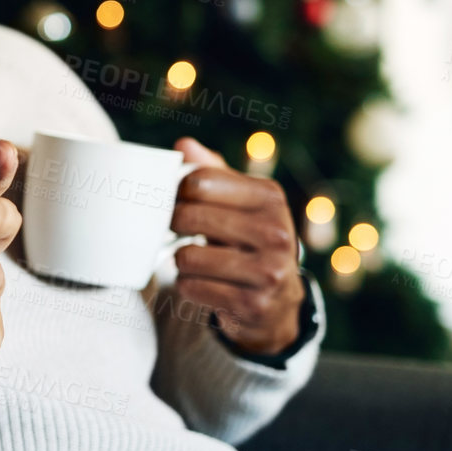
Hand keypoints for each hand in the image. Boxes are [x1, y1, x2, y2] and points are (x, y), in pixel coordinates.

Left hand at [166, 137, 304, 354]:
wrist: (278, 301)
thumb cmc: (247, 240)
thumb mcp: (238, 202)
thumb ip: (211, 172)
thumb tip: (183, 145)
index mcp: (270, 197)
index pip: (197, 181)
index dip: (177, 192)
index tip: (179, 202)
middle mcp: (277, 232)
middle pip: (188, 216)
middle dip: (173, 226)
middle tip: (179, 232)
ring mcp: (269, 271)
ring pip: (185, 256)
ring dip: (181, 260)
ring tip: (198, 261)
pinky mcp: (254, 304)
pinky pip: (190, 287)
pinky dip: (189, 286)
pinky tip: (206, 284)